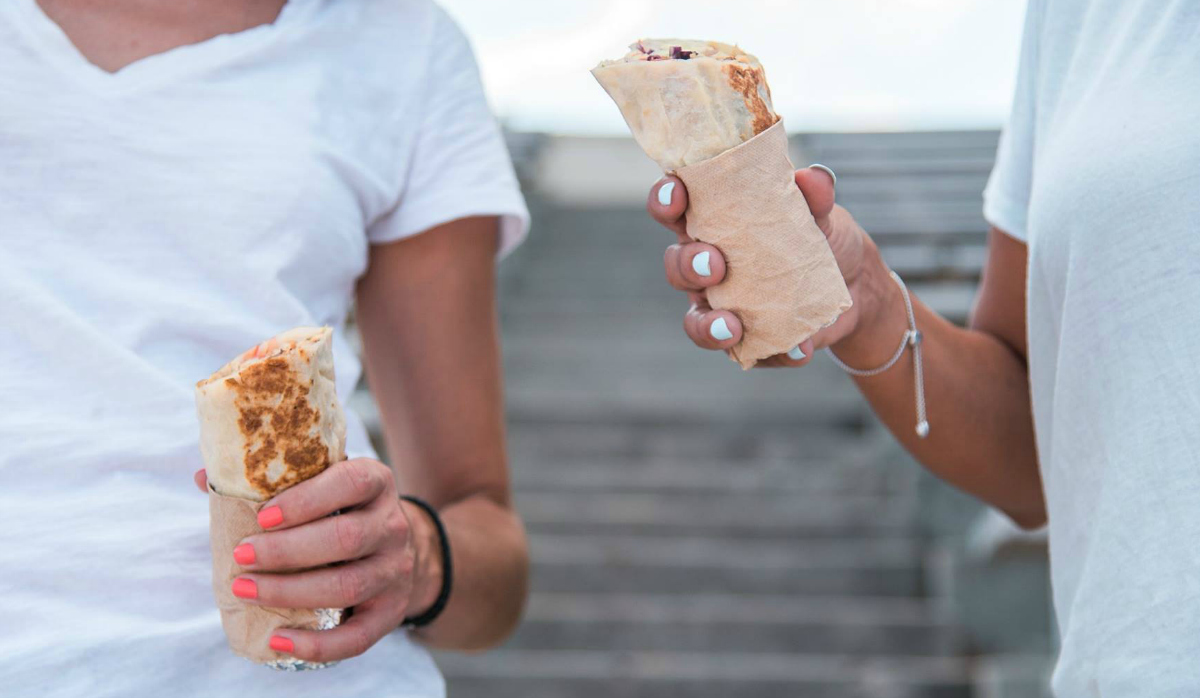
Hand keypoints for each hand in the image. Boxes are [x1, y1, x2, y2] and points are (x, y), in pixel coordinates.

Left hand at [193, 460, 441, 661]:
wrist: (389, 548)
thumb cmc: (338, 511)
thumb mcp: (320, 484)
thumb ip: (271, 479)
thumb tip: (205, 477)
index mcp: (376, 482)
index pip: (351, 483)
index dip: (306, 500)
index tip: (262, 516)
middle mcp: (393, 525)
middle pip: (347, 538)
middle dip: (287, 550)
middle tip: (242, 554)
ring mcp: (396, 569)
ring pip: (349, 585)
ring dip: (290, 591)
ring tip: (245, 590)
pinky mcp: (391, 611)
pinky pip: (358, 636)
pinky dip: (317, 644)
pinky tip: (278, 639)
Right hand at [647, 165, 884, 366]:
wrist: (858, 284)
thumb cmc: (821, 235)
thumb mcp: (823, 210)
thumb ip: (816, 192)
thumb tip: (811, 179)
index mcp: (713, 223)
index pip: (675, 208)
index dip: (666, 200)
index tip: (677, 197)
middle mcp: (707, 266)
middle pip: (676, 266)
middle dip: (687, 266)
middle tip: (715, 266)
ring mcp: (723, 306)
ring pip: (696, 320)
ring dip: (708, 326)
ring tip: (732, 326)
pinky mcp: (750, 340)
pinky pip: (751, 353)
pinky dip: (777, 355)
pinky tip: (800, 350)